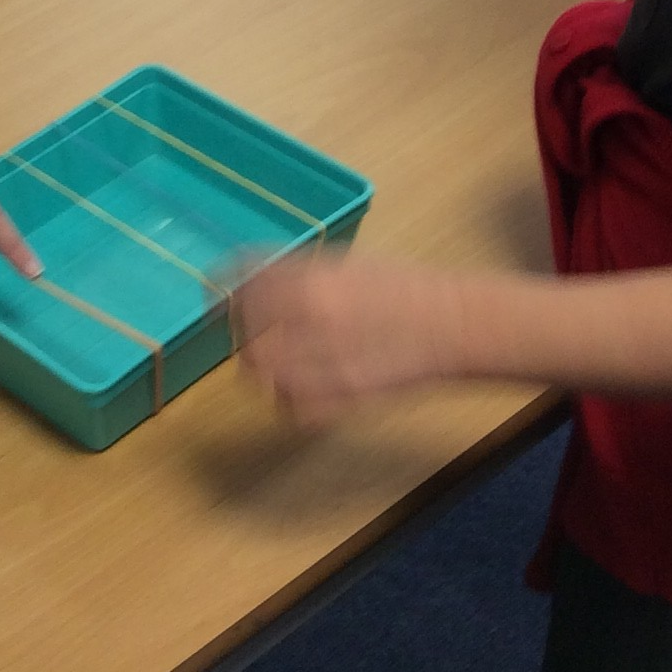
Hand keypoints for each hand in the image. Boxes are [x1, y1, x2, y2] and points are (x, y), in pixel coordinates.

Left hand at [234, 253, 462, 426]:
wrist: (452, 324)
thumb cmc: (400, 287)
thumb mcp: (342, 264)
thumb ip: (294, 274)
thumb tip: (249, 281)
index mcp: (310, 281)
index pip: (245, 288)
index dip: (227, 293)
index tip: (219, 298)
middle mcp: (311, 320)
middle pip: (248, 336)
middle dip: (245, 334)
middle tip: (253, 331)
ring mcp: (328, 363)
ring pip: (265, 376)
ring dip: (265, 367)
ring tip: (279, 359)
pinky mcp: (346, 398)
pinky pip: (295, 408)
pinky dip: (291, 400)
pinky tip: (303, 385)